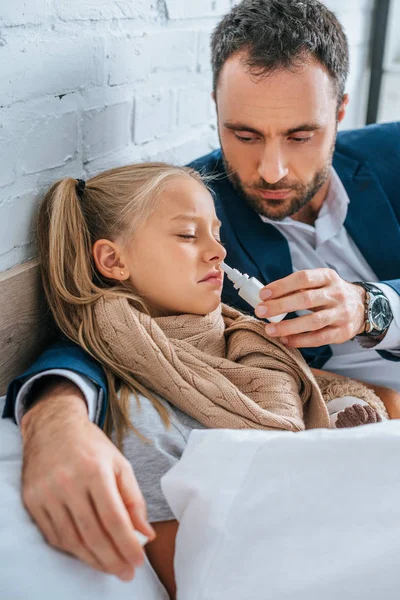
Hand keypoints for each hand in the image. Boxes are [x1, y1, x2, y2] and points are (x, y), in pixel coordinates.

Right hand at [20, 379, 154, 580]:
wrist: (53, 427)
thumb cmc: (91, 446)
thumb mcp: (119, 464)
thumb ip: (133, 499)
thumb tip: (145, 533)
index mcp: (95, 470)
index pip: (113, 518)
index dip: (127, 544)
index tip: (139, 561)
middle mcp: (68, 482)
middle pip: (92, 533)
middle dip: (112, 559)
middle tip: (126, 573)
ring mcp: (47, 493)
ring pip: (72, 540)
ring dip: (93, 560)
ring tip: (110, 568)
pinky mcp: (32, 501)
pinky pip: (54, 535)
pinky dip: (72, 549)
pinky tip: (88, 554)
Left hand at [254, 268, 365, 347]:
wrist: (363, 307)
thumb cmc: (330, 294)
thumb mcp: (320, 283)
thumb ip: (297, 287)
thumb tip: (266, 296)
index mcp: (328, 277)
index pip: (303, 278)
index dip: (282, 286)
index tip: (263, 294)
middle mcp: (336, 294)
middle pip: (306, 299)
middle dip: (280, 306)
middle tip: (260, 311)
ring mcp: (341, 313)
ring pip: (313, 321)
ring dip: (288, 326)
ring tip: (270, 330)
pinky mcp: (343, 332)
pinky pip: (319, 338)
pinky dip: (300, 340)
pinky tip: (285, 341)